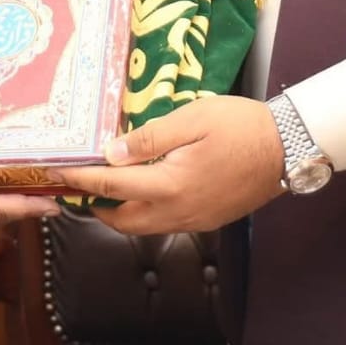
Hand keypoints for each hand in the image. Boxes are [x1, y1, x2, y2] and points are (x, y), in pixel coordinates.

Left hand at [56, 96, 285, 234]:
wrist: (286, 147)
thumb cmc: (240, 125)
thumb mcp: (192, 118)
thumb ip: (150, 138)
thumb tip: (112, 153)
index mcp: (171, 184)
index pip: (113, 186)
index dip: (82, 179)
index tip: (59, 173)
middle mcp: (178, 211)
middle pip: (123, 220)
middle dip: (95, 206)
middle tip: (77, 185)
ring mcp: (194, 219)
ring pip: (144, 226)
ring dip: (119, 212)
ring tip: (104, 188)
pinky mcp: (206, 219)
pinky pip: (165, 223)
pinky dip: (144, 212)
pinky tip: (144, 189)